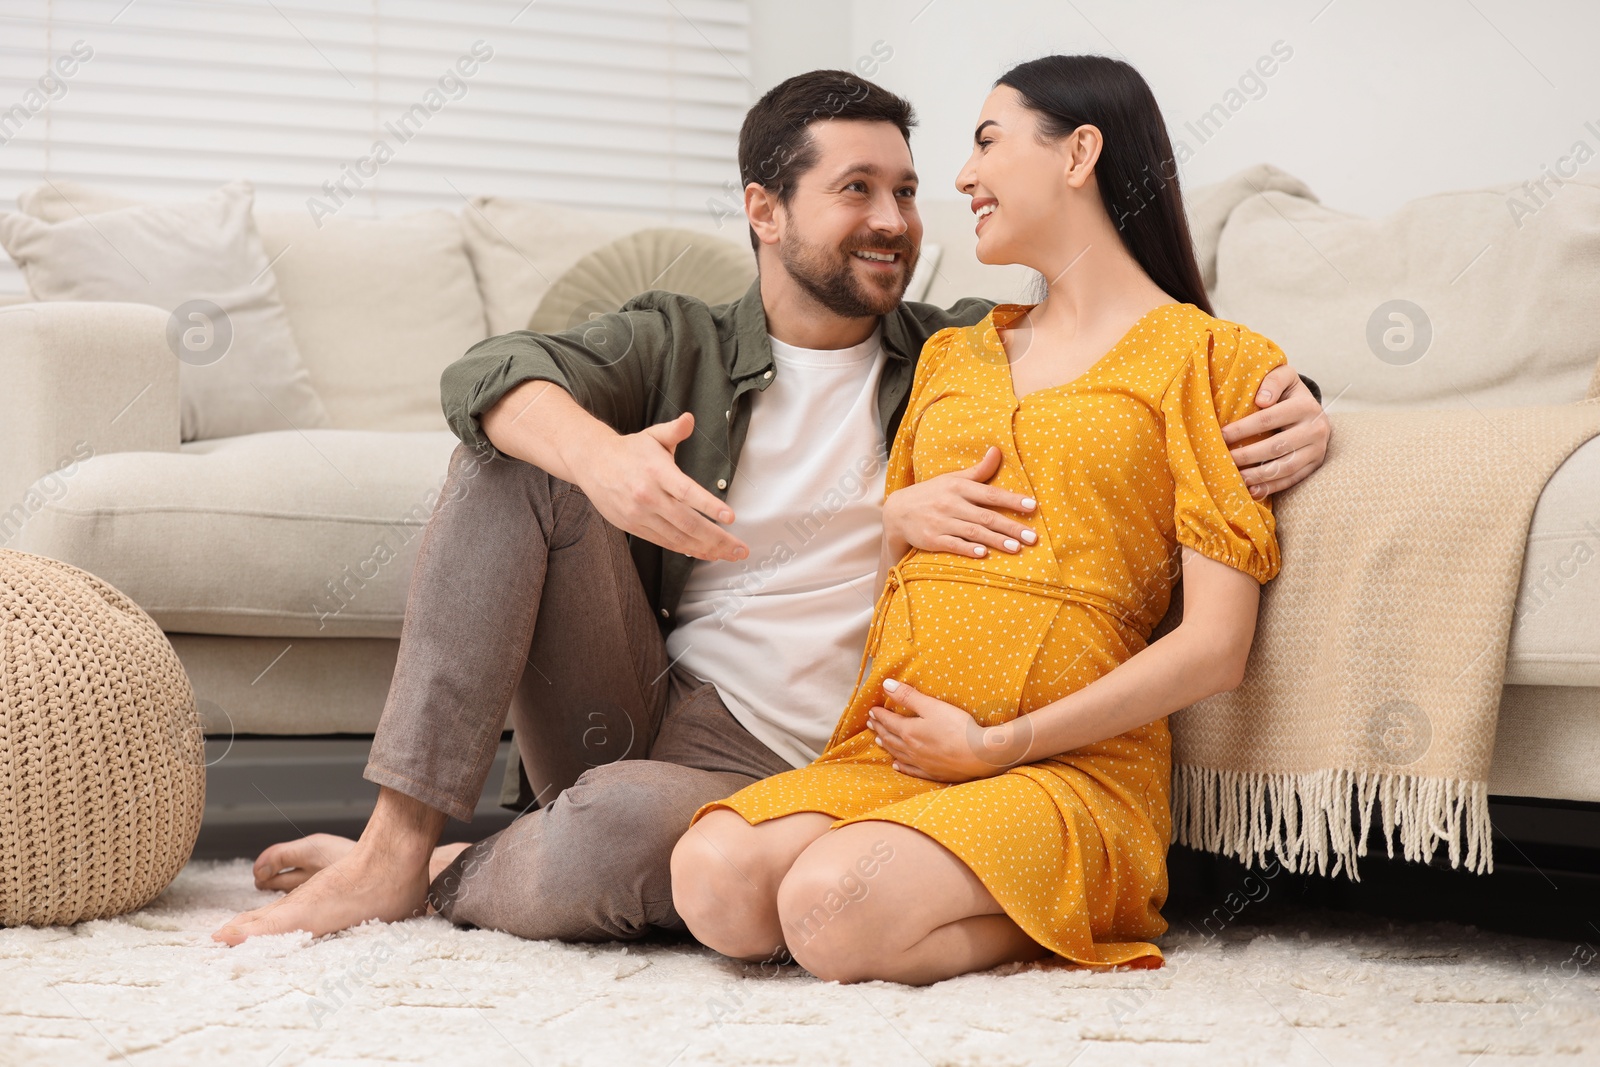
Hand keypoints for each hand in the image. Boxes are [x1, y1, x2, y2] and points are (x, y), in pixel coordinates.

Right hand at [583, 412, 748, 561]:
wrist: (592, 463)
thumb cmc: (629, 451)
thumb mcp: (653, 436)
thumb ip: (674, 430)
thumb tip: (689, 419)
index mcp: (656, 471)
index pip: (686, 491)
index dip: (709, 505)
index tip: (730, 517)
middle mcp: (648, 495)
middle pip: (687, 521)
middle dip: (716, 538)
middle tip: (739, 548)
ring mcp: (640, 514)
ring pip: (678, 537)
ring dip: (706, 549)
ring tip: (729, 554)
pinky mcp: (634, 527)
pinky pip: (665, 542)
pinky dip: (687, 549)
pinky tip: (704, 552)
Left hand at [866, 679, 1024, 782]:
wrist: (980, 755)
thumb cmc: (957, 728)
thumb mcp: (932, 706)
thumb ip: (908, 696)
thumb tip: (885, 685)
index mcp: (909, 731)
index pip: (889, 721)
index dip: (879, 715)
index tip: (871, 710)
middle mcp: (911, 749)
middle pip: (890, 737)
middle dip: (879, 728)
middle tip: (870, 723)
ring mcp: (921, 763)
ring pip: (897, 753)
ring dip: (886, 745)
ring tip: (878, 740)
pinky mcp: (932, 772)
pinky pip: (911, 769)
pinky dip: (901, 766)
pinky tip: (896, 765)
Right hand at [883, 446, 1037, 559]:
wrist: (897, 512)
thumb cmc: (932, 494)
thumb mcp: (953, 479)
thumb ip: (979, 471)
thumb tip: (997, 450)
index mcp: (958, 487)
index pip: (990, 494)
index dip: (1012, 500)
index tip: (1032, 506)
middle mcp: (951, 504)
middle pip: (986, 517)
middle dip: (1011, 527)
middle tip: (1033, 537)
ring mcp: (940, 522)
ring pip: (973, 532)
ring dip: (995, 540)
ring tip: (1017, 548)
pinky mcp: (932, 539)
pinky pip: (952, 544)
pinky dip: (967, 548)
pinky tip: (983, 554)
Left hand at [1221, 364, 1331, 497]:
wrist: (1313, 410)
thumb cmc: (1289, 393)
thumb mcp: (1285, 377)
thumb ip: (1273, 380)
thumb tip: (1261, 400)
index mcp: (1306, 406)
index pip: (1268, 419)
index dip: (1242, 428)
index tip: (1221, 435)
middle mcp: (1316, 429)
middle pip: (1276, 446)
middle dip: (1246, 455)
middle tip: (1224, 459)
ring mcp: (1317, 450)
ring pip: (1285, 467)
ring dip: (1258, 476)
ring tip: (1235, 477)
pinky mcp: (1315, 466)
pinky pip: (1292, 480)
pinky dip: (1271, 487)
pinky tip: (1252, 491)